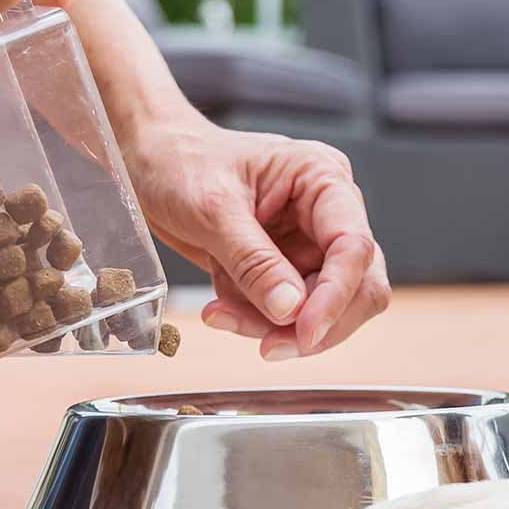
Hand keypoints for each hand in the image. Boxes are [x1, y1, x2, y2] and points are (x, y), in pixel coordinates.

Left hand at [122, 114, 387, 358]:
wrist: (151, 163)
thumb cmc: (181, 162)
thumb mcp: (212, 209)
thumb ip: (253, 261)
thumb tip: (290, 309)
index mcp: (323, 179)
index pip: (353, 245)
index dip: (336, 295)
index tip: (305, 332)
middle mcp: (328, 213)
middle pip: (358, 284)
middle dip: (315, 321)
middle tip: (269, 346)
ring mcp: (309, 243)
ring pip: (323, 307)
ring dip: (275, 325)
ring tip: (222, 314)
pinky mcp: (286, 268)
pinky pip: (288, 312)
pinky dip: (256, 321)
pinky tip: (220, 308)